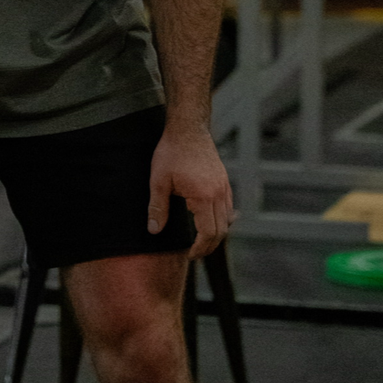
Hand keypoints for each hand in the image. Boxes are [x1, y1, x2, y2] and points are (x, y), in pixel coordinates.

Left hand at [147, 122, 234, 258]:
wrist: (188, 128)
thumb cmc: (172, 152)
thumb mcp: (159, 180)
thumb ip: (158, 207)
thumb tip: (154, 231)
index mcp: (204, 196)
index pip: (208, 233)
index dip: (199, 248)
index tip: (189, 254)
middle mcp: (219, 194)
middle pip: (221, 231)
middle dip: (209, 246)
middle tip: (194, 253)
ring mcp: (224, 187)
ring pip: (227, 220)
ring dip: (216, 234)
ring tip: (200, 241)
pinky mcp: (224, 181)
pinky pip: (228, 208)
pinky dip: (221, 220)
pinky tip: (208, 222)